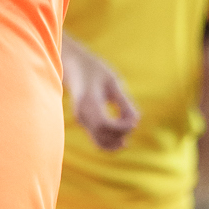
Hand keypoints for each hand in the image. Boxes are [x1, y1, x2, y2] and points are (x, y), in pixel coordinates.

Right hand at [62, 36, 139, 152]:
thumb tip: (136, 123)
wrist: (73, 65)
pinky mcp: (83, 123)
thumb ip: (124, 102)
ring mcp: (81, 120)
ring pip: (99, 142)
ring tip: (128, 132)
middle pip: (102, 136)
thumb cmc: (95, 70)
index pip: (105, 124)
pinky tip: (121, 138)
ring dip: (116, 142)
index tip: (134, 121)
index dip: (122, 128)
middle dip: (121, 135)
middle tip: (133, 124)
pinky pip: (97, 139)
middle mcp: (81, 114)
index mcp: (88, 101)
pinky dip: (110, 142)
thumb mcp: (113, 82)